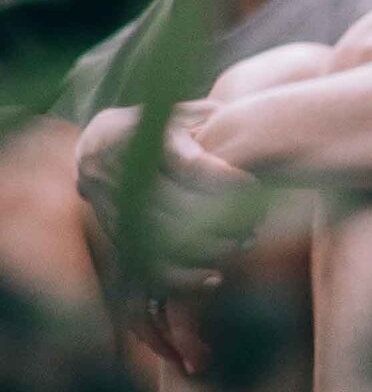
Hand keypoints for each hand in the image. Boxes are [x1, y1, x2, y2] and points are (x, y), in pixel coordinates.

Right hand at [76, 105, 261, 299]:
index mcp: (141, 140)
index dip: (226, 180)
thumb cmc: (150, 127)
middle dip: (226, 220)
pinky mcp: (117, 235)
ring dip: (212, 249)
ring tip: (245, 243)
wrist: (95, 147)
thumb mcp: (173, 113)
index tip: (253, 185)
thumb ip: (204, 115)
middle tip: (257, 221)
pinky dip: (183, 278)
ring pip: (168, 241)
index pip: (190, 167)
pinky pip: (149, 265)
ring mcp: (117, 209)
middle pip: (181, 209)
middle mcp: (124, 176)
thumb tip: (232, 118)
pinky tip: (215, 277)